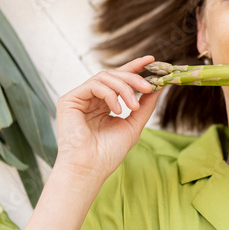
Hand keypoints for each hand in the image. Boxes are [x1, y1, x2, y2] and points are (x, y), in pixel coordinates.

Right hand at [54, 57, 161, 181]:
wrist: (90, 169)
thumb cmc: (109, 153)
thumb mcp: (133, 125)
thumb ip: (145, 105)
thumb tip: (160, 86)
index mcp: (104, 104)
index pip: (119, 79)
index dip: (135, 67)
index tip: (152, 60)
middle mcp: (91, 99)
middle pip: (113, 75)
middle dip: (134, 78)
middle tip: (150, 86)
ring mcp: (79, 98)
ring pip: (105, 77)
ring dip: (124, 88)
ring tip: (134, 106)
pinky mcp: (69, 100)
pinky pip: (94, 85)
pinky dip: (110, 94)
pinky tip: (118, 109)